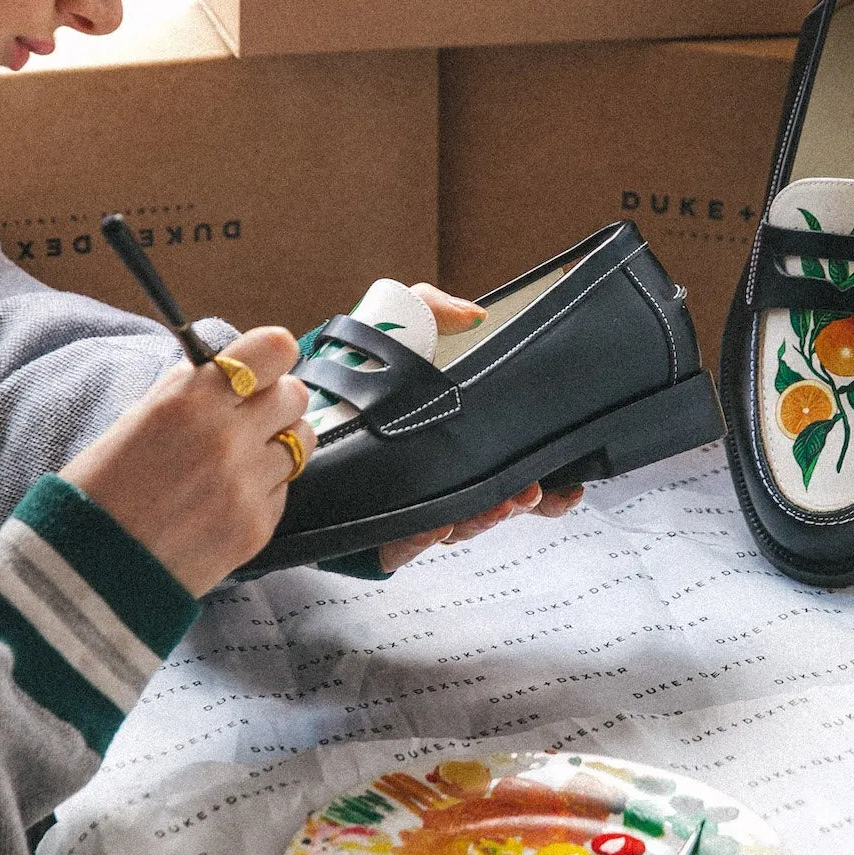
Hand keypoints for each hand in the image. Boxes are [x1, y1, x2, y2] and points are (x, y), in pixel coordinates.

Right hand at [61, 327, 311, 597]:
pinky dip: (263, 488)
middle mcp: (226, 436)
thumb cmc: (100, 492)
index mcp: (191, 399)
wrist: (87, 575)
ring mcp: (246, 484)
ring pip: (302, 440)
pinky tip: (226, 499)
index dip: (271, 356)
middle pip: (295, 394)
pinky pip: (283, 489)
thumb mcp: (135, 419)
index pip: (275, 349)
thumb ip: (188, 389)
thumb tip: (225, 367)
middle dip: (275, 400)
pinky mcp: (257, 526)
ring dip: (278, 442)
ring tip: (242, 458)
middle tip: (249, 416)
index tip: (262, 367)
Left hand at [375, 283, 584, 572]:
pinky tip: (435, 526)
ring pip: (455, 525)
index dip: (543, 485)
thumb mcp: (402, 320)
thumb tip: (478, 316)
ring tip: (499, 502)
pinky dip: (421, 540)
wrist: (290, 391)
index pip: (509, 468)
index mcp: (455, 436)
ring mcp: (405, 499)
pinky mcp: (368, 524)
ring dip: (481, 518)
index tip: (563, 486)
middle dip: (517, 502)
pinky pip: (399, 546)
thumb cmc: (353, 358)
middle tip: (530, 490)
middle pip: (490, 503)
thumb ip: (439, 308)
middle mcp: (437, 472)